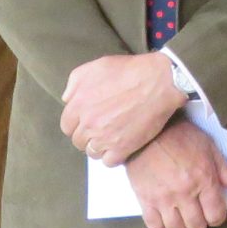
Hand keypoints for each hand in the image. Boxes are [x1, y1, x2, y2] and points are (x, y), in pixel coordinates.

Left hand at [60, 52, 182, 163]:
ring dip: (99, 147)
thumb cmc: (129, 71)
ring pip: (92, 153)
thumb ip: (75, 83)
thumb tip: (67, 99)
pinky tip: (120, 146)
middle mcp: (88, 123)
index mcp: (79, 104)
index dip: (77, 124)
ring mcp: (104, 138)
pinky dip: (112, 156)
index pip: (67, 125)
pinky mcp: (122, 148)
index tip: (87, 122)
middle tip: (101, 129)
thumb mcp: (96, 66)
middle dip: (87, 136)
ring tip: (111, 138)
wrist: (159, 82)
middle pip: (78, 141)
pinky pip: (108, 162)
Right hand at [123, 119, 226, 227]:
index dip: (217, 217)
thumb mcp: (208, 147)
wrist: (147, 131)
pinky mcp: (145, 199)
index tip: (214, 213)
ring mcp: (163, 198)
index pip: (215, 214)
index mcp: (203, 179)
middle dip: (201, 222)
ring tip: (181, 215)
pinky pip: (154, 225)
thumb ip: (225, 170)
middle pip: (196, 225)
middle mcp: (184, 192)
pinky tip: (164, 216)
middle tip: (198, 213)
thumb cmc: (180, 136)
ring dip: (181, 225)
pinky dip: (161, 225)